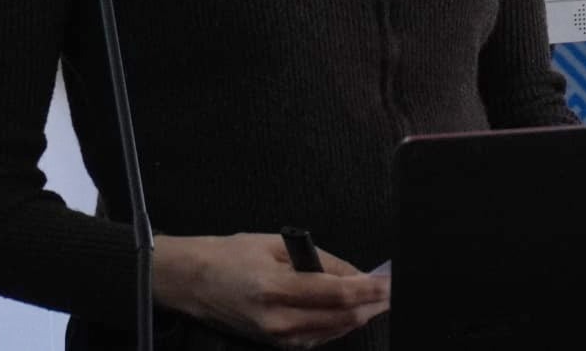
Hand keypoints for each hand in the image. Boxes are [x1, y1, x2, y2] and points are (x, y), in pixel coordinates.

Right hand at [153, 232, 389, 348]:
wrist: (193, 282)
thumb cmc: (230, 256)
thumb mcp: (276, 245)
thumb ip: (319, 260)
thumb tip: (355, 274)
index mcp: (275, 290)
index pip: (337, 294)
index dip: (370, 290)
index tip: (391, 282)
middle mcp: (278, 321)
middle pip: (341, 318)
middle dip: (372, 304)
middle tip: (392, 288)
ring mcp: (278, 338)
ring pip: (335, 331)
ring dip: (360, 315)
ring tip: (379, 296)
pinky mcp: (277, 345)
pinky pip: (320, 337)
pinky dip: (340, 324)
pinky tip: (351, 310)